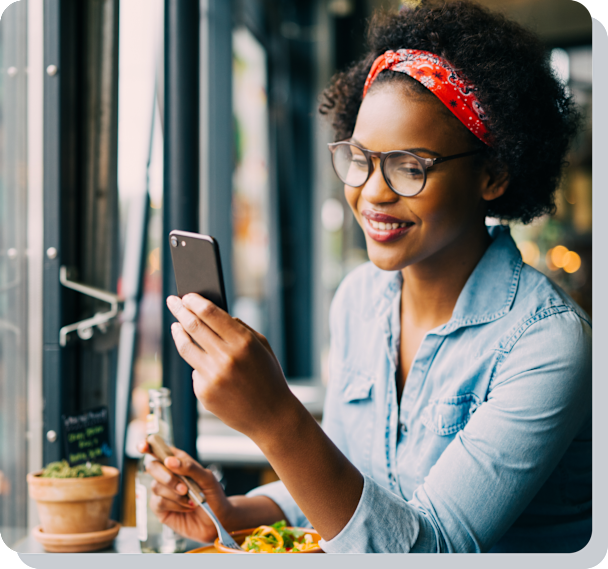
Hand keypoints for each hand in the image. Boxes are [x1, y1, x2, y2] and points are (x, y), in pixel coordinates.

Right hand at [138, 440, 232, 543]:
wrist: (218, 519)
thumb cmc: (213, 495)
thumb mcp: (207, 478)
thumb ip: (189, 467)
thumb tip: (169, 461)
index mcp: (178, 461)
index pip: (159, 449)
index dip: (147, 445)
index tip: (143, 446)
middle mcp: (167, 474)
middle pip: (152, 466)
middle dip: (166, 477)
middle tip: (184, 488)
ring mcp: (162, 491)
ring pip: (155, 486)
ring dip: (175, 494)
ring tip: (191, 499)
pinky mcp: (160, 508)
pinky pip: (158, 502)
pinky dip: (174, 504)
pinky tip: (186, 507)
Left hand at [166, 294, 303, 442]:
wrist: (271, 416)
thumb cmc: (268, 377)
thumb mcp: (262, 347)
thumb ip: (240, 328)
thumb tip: (214, 314)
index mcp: (243, 342)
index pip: (210, 314)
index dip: (194, 301)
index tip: (186, 295)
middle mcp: (225, 358)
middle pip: (193, 326)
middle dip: (180, 310)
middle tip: (172, 301)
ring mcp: (212, 377)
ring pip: (186, 347)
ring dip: (177, 332)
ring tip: (175, 325)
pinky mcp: (204, 393)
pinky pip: (195, 371)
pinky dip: (199, 364)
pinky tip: (205, 364)